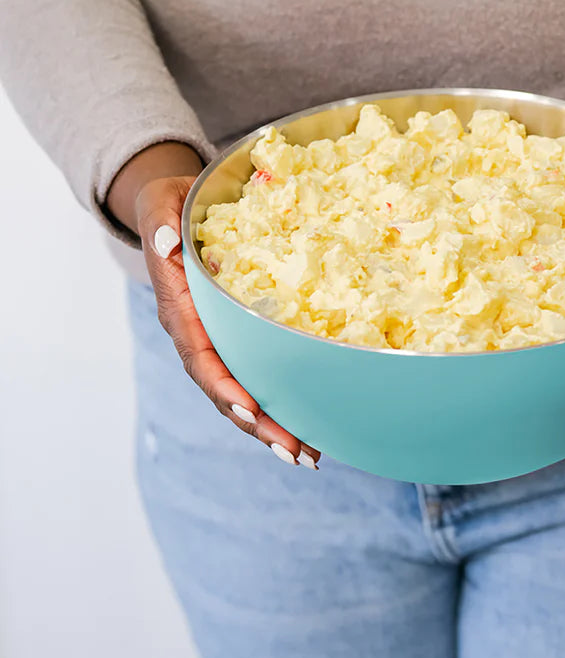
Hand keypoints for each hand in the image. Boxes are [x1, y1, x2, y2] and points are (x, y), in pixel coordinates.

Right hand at [108, 143, 320, 469]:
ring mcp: (215, 340)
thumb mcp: (161, 203)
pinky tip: (311, 427)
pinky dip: (279, 404)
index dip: (223, 386)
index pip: (200, 355)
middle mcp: (196, 333)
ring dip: (272, 426)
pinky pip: (254, 376)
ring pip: (240, 393)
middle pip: (224, 389)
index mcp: (180, 308)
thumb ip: (161, 223)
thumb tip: (166, 244)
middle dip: (258, 423)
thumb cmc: (172, 204)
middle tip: (295, 451)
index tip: (251, 409)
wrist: (175, 210)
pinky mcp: (234, 338)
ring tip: (309, 455)